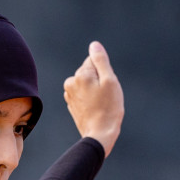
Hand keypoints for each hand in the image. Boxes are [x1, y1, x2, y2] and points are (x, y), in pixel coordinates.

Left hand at [63, 41, 123, 155]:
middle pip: (89, 72)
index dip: (105, 72)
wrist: (100, 134)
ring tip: (101, 104)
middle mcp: (71, 82)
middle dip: (99, 81)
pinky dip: (90, 99)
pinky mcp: (71, 105)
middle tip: (106, 96)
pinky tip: (95, 109)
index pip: (94, 61)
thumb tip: (94, 45)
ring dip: (94, 90)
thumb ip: (101, 61)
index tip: (107, 86)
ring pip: (86, 84)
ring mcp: (69, 95)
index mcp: (80, 75)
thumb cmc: (108, 108)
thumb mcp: (110, 81)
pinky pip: (83, 95)